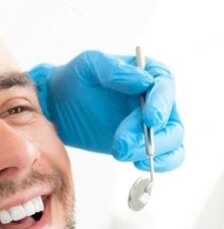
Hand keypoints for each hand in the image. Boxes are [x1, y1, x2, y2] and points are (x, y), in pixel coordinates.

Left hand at [29, 50, 183, 171]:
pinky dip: (159, 164)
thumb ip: (115, 70)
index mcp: (150, 74)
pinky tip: (137, 164)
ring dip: (151, 152)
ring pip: (170, 142)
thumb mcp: (89, 65)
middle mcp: (157, 100)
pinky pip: (164, 158)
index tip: (149, 119)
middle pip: (170, 121)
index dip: (161, 105)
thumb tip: (145, 82)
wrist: (57, 104)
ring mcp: (151, 124)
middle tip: (121, 144)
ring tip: (119, 152)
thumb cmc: (76, 78)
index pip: (165, 88)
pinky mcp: (141, 143)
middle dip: (151, 136)